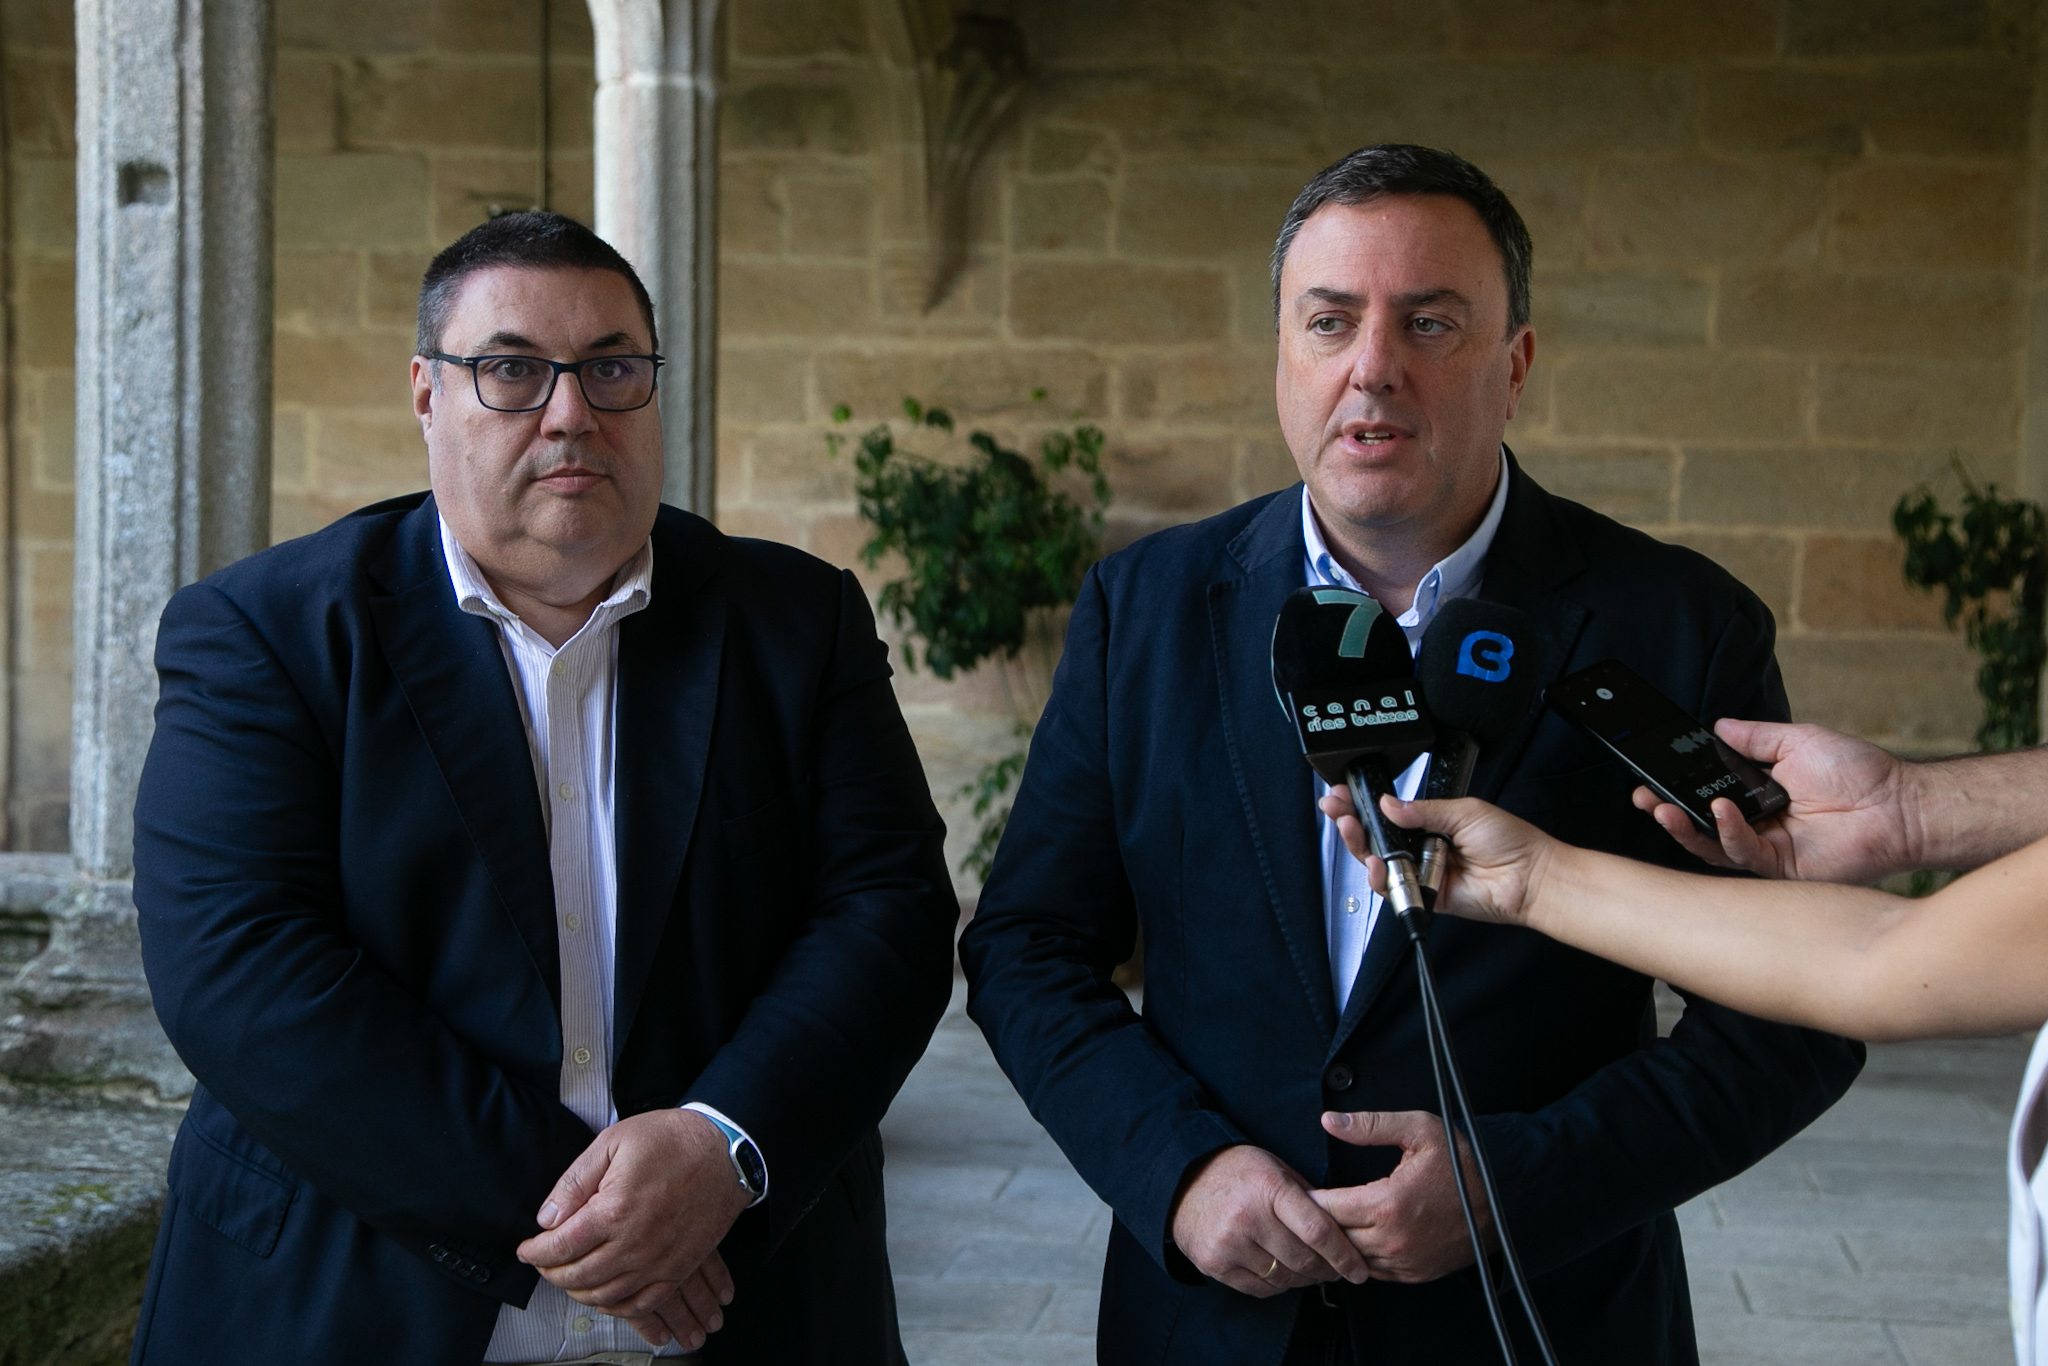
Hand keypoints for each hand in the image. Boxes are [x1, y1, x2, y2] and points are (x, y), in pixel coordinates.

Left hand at [517, 1109, 749, 1349]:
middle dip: (552, 1273)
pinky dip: (616, 1306)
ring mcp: (658, 1262)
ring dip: (579, 1291)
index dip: (536, 1252)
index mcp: (614, 1211)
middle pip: (578, 1276)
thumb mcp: (613, 1142)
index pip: (560, 1247)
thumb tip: (547, 1218)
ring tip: (569, 1277)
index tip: (526, 1249)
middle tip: (543, 1263)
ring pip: (605, 1295)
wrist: (726, 1151)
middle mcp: (635, 1244)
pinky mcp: (678, 1269)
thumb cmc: (672, 1140)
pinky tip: (604, 1294)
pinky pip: (640, 1303)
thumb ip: (575, 1182)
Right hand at [1169, 1145, 1369, 1296]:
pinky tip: (1281, 1271)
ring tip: (1309, 1270)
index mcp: (1269, 1188)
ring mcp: (1228, 1243)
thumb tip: (1346, 1231)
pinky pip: (1260, 1288)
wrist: (1183, 1181)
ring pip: (1284, 1277)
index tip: (1359, 1270)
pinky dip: (1277, 1284)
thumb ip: (1308, 1198)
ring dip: (1303, 1279)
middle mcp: (1247, 1217)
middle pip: (1303, 1259)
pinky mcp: (1214, 1263)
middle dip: (1327, 1270)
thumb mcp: (1276, 1170)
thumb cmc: (1238, 1173)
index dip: (1344, 1256)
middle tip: (1337, 1270)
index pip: (1318, 1231)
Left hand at [1311, 1110, 1489, 1281]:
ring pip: (1352, 1259)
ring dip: (1339, 1242)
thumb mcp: (1419, 1130)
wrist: (1505, 1201)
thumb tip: (1328, 1120)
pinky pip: (1375, 1272)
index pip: (1328, 1208)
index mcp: (1387, 1204)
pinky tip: (1357, 1239)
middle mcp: (1393, 1239)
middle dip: (1319, 1221)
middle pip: (1335, 1237)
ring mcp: (1405, 1261)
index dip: (1310, 1198)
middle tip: (1305, 1208)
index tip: (1299, 1189)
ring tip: (1327, 1223)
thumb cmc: (1463, 1163)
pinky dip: (1361, 1257)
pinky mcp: (1416, 1274)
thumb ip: (1370, 1125)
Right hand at [1317, 789, 1553, 925]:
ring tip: (1352, 829)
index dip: (1365, 803)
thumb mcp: (1464, 811)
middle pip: (1377, 836)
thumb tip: (1389, 803)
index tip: (1346, 792)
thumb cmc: (1511, 842)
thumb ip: (1422, 809)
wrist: (1531, 877)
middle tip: (1337, 808)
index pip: (1389, 812)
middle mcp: (1424, 847)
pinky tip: (1376, 863)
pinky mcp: (1426, 896)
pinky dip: (1381, 877)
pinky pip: (1394, 889)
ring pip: (1379, 862)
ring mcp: (1423, 872)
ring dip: (1360, 845)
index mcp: (1431, 821)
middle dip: (1352, 821)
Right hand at [1630, 718, 1908, 883]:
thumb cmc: (1859, 773)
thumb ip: (1755, 738)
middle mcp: (1758, 825)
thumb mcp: (1797, 741)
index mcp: (1758, 796)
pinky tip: (1723, 811)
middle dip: (1666, 814)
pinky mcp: (1782, 869)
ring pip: (1712, 847)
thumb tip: (1720, 725)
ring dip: (1685, 828)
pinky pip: (1743, 855)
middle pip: (1700, 826)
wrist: (1898, 803)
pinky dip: (1728, 833)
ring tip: (1665, 808)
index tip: (1652, 775)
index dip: (1678, 789)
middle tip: (1644, 798)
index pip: (1706, 795)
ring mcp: (1768, 850)